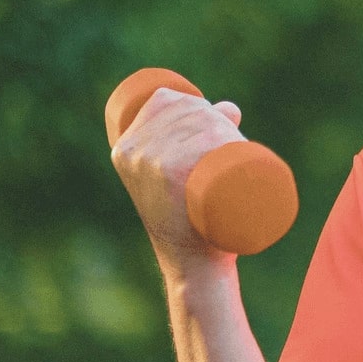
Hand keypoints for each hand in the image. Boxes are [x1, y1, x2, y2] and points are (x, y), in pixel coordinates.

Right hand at [109, 88, 246, 270]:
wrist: (192, 262)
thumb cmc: (190, 218)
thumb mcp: (178, 176)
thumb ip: (195, 138)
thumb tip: (230, 107)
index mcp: (124, 148)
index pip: (164, 100)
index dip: (194, 103)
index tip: (215, 123)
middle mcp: (133, 152)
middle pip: (188, 110)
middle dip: (218, 117)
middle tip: (234, 143)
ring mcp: (151, 162)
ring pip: (202, 122)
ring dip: (228, 129)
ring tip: (238, 150)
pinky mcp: (172, 174)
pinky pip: (203, 139)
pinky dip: (223, 135)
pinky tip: (231, 141)